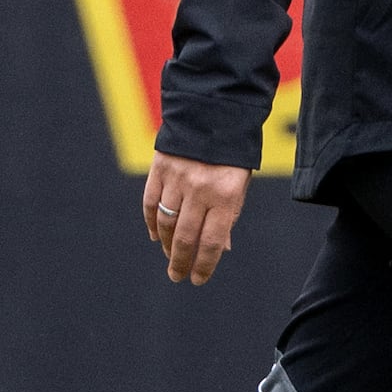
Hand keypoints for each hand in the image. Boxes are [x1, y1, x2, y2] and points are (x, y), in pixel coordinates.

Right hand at [142, 154, 252, 283]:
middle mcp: (201, 188)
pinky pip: (151, 203)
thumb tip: (222, 249)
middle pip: (186, 237)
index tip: (198, 279)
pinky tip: (157, 236)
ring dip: (167, 245)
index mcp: (227, 194)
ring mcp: (178, 178)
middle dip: (180, 262)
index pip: (213, 240)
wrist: (215, 111)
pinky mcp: (160, 169)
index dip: (204, 264)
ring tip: (171, 257)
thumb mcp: (240, 183)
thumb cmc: (233, 153)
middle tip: (177, 276)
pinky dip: (152, 223)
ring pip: (166, 223)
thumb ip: (230, 215)